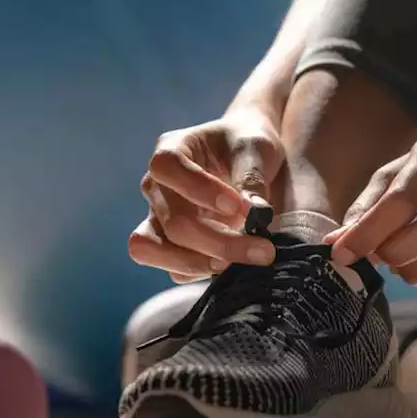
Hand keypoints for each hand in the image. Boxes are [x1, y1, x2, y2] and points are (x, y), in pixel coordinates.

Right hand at [128, 110, 283, 283]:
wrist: (246, 158)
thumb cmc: (246, 145)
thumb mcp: (256, 149)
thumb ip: (252, 177)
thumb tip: (256, 215)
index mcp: (170, 151)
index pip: (167, 168)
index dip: (199, 190)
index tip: (240, 207)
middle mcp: (156, 186)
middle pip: (172, 221)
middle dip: (218, 242)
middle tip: (263, 250)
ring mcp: (157, 218)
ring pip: (153, 249)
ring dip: (199, 263)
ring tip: (239, 264)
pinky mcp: (168, 245)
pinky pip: (172, 269)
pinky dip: (200, 272)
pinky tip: (231, 266)